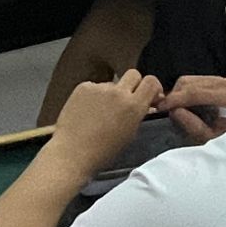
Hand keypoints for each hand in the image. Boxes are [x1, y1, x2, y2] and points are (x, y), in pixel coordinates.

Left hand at [43, 70, 162, 179]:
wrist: (72, 152)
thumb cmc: (102, 152)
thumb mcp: (129, 135)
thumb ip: (138, 115)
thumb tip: (146, 105)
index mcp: (133, 106)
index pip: (151, 82)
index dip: (153, 87)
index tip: (150, 94)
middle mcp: (118, 93)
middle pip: (134, 74)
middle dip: (134, 85)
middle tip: (128, 99)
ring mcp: (99, 88)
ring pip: (112, 84)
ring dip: (111, 94)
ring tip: (100, 113)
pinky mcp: (83, 87)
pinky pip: (94, 87)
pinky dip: (94, 96)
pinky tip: (87, 111)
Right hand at [157, 75, 225, 142]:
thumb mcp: (211, 139)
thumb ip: (193, 125)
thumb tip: (174, 111)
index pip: (194, 92)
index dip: (175, 99)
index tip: (159, 108)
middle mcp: (225, 84)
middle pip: (188, 83)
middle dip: (175, 97)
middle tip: (168, 113)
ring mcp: (221, 80)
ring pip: (188, 80)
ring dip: (179, 94)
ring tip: (176, 111)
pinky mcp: (216, 81)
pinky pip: (193, 82)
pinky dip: (185, 92)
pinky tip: (185, 106)